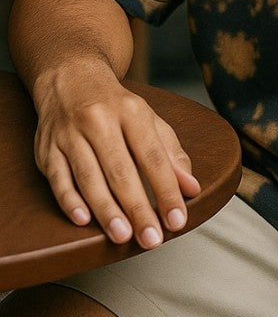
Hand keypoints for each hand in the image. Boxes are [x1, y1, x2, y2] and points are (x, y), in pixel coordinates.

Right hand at [32, 60, 200, 249]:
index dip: (166, 189)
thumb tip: (191, 188)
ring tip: (123, 236)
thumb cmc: (116, 106)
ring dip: (106, 210)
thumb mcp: (149, 120)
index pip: (153, 156)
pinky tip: (84, 220)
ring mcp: (70, 134)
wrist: (70, 77)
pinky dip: (70, 201)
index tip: (177, 220)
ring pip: (89, 177)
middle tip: (151, 239)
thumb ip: (171, 154)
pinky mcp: (47, 149)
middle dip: (138, 208)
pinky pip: (58, 178)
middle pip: (121, 170)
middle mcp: (99, 120)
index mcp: (131, 112)